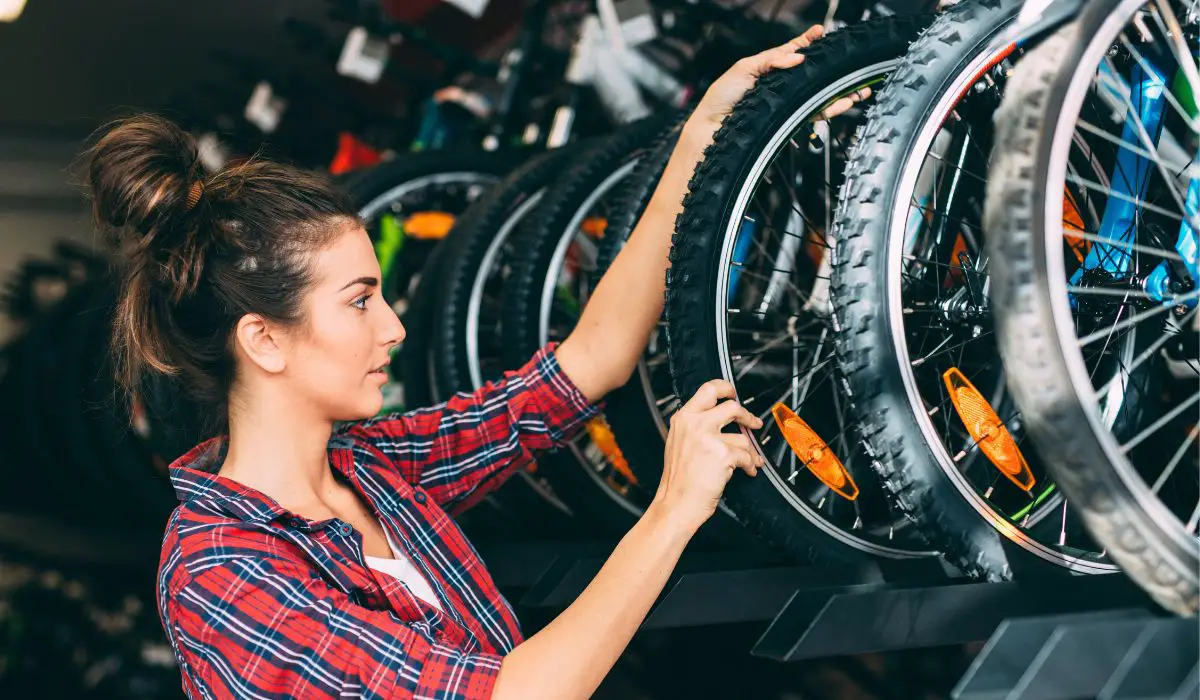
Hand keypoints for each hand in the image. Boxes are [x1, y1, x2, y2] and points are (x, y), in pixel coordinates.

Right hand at [653, 379, 764, 533]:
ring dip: (750, 451)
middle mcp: (694, 424)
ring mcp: (709, 437)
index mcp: (683, 419)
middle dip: (747, 416)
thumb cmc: (678, 481)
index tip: (734, 393)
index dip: (725, 388)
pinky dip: (750, 464)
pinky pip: (746, 455)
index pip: (707, 390)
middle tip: (753, 423)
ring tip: (749, 461)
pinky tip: (747, 470)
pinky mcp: (723, 454)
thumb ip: (696, 427)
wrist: (675, 504)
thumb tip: (723, 421)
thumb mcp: (679, 443)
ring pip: (743, 436)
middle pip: (731, 406)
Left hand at [681, 25, 870, 149]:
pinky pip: (815, 113)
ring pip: (821, 96)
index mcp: (771, 68)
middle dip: (836, 71)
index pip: (794, 52)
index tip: (821, 32)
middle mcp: (782, 86)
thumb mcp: (745, 68)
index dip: (809, 42)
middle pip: (815, 76)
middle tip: (856, 65)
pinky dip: (832, 107)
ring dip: (843, 92)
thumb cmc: (722, 98)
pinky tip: (844, 102)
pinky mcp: (789, 120)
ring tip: (861, 88)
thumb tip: (799, 57)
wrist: (713, 129)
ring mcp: (787, 103)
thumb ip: (773, 59)